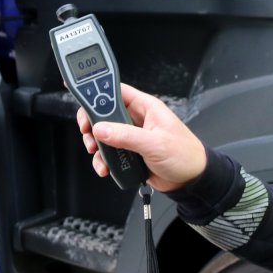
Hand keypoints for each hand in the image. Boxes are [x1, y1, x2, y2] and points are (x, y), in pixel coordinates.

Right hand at [76, 83, 206, 191]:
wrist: (191, 181)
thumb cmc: (184, 155)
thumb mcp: (155, 144)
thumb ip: (127, 135)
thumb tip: (102, 129)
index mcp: (146, 107)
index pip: (117, 91)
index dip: (98, 92)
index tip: (81, 97)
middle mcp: (137, 119)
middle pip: (104, 113)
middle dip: (92, 124)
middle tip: (87, 133)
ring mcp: (132, 136)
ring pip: (103, 134)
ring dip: (96, 144)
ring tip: (96, 153)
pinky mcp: (129, 152)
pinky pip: (109, 152)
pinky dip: (103, 159)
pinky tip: (106, 167)